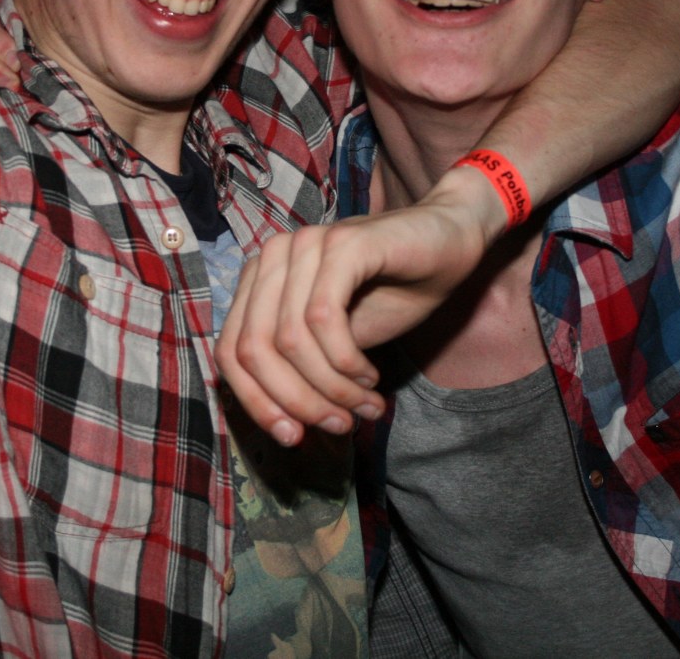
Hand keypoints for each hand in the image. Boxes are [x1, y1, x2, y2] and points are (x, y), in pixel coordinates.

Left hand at [216, 164, 502, 445]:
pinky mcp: (342, 244)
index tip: (293, 437)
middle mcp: (272, 256)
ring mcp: (305, 244)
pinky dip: (344, 360)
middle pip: (254, 350)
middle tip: (339, 425)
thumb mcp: (336, 343)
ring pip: (289, 340)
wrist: (450, 241)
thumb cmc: (393, 290)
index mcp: (259, 279)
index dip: (256, 402)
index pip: (229, 352)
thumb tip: (284, 428)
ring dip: (330, 387)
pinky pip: (323, 318)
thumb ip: (301, 370)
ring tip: (365, 405)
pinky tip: (370, 375)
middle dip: (296, 401)